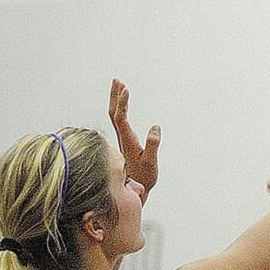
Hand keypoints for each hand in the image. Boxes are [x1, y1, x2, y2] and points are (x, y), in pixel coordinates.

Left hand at [108, 79, 160, 202]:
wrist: (132, 191)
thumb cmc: (143, 177)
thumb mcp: (150, 162)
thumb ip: (152, 144)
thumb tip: (155, 126)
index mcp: (127, 140)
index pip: (121, 117)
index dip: (122, 102)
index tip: (126, 89)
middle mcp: (122, 138)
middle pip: (114, 112)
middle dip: (115, 95)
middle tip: (117, 79)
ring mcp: (122, 140)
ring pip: (115, 116)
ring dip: (116, 100)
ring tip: (119, 86)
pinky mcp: (125, 142)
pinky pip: (119, 121)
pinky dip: (120, 109)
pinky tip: (123, 107)